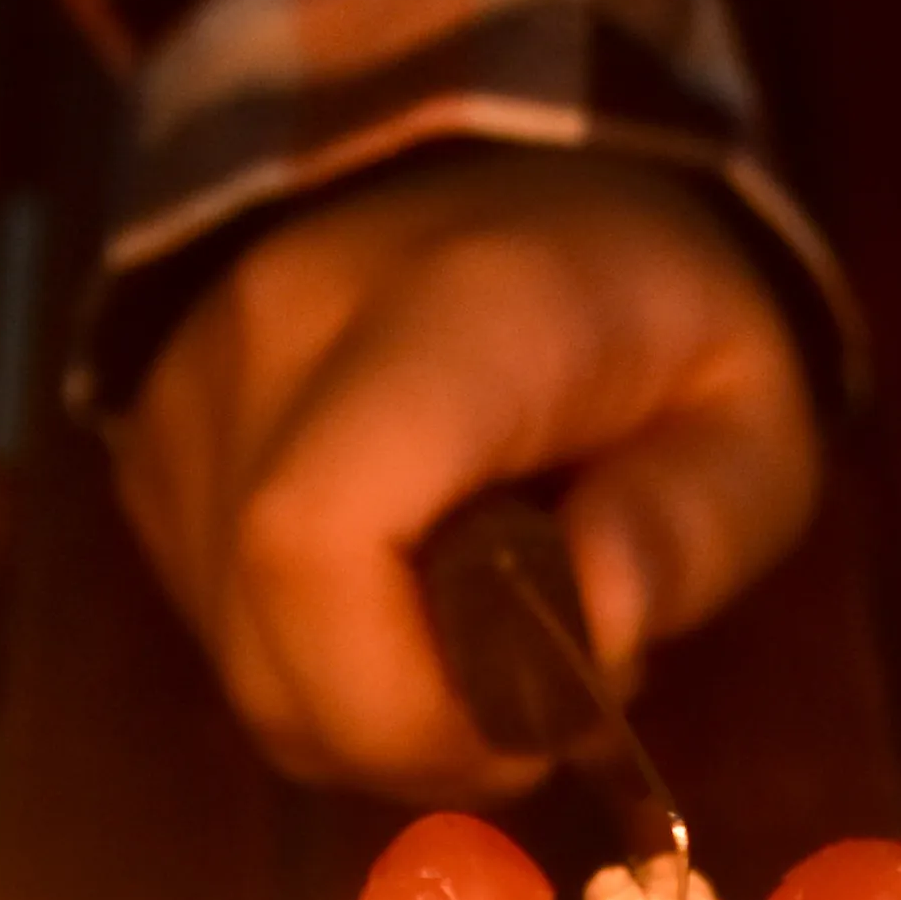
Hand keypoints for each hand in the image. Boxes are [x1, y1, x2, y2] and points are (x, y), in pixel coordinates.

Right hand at [113, 148, 821, 796]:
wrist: (485, 156)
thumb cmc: (645, 305)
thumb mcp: (748, 407)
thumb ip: (694, 523)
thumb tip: (595, 640)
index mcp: (447, 320)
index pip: (318, 540)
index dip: (402, 702)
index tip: (523, 730)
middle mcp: (276, 347)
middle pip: (271, 648)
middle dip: (406, 743)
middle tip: (518, 722)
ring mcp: (190, 402)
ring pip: (244, 669)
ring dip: (364, 720)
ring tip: (467, 658)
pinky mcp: (151, 456)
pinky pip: (221, 636)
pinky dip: (315, 674)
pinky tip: (396, 616)